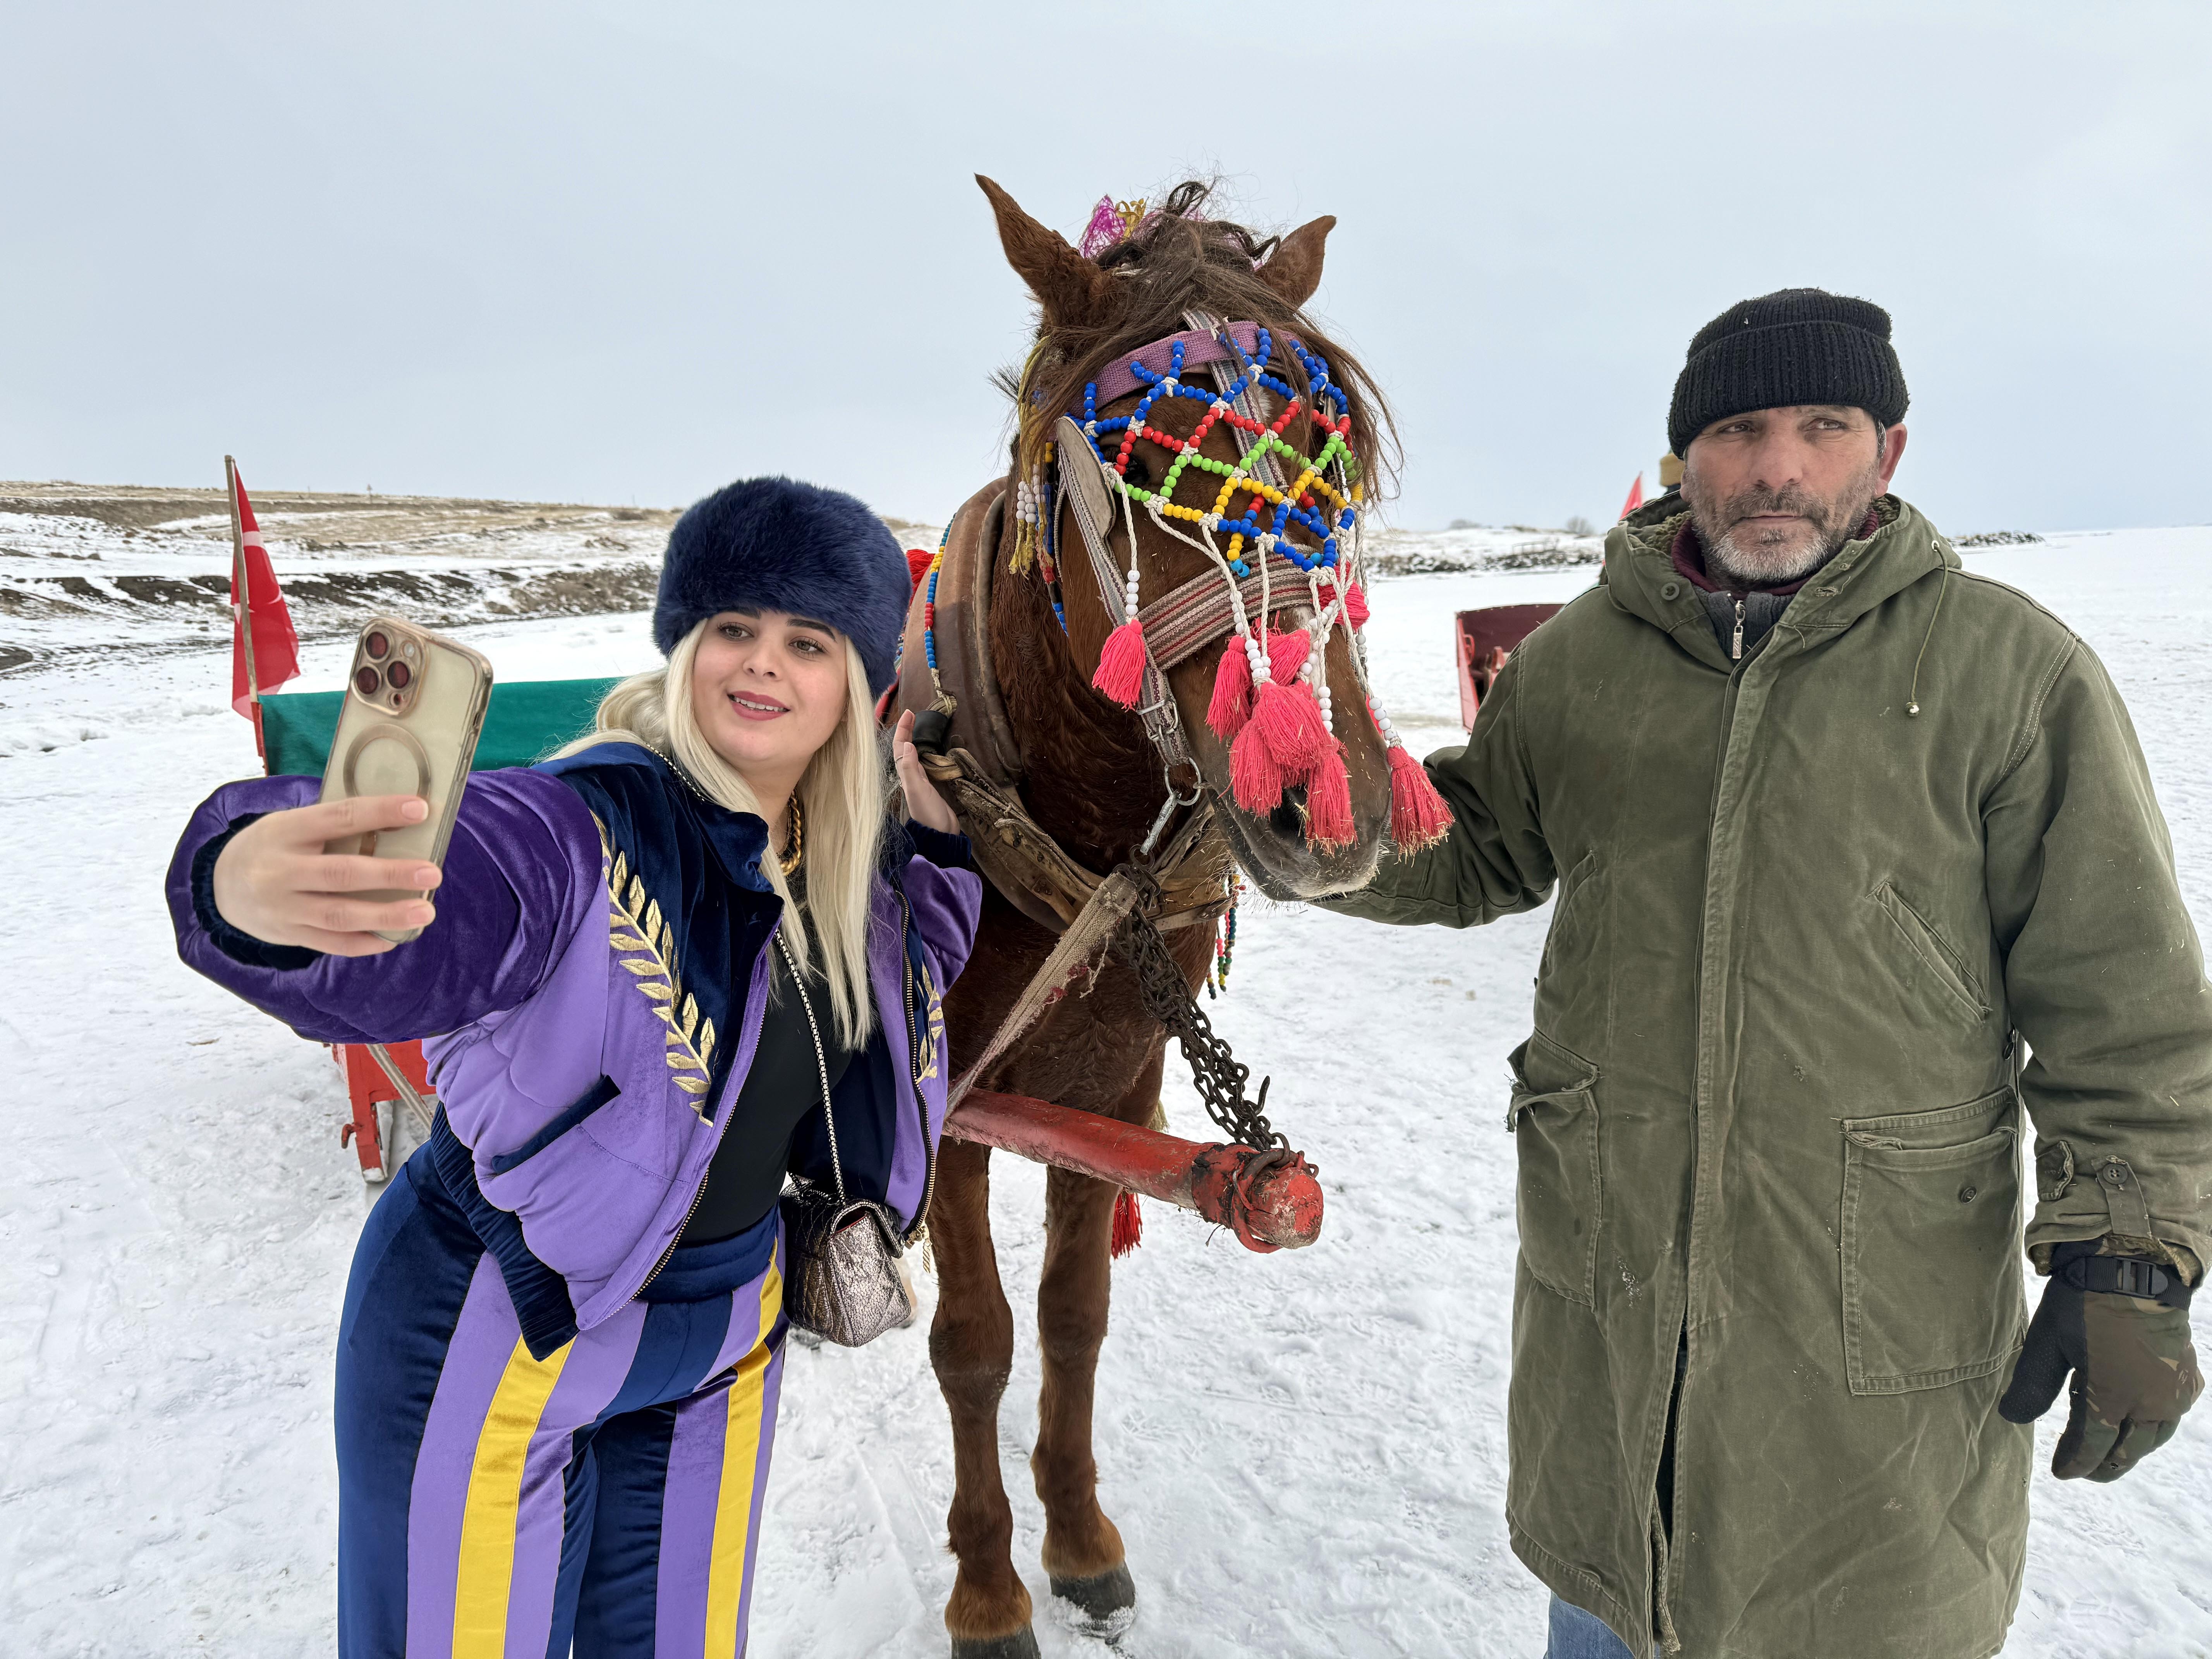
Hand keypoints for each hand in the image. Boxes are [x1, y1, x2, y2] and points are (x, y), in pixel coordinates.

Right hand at [210, 795, 443, 955]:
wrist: (221, 884)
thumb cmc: (275, 846)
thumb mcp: (291, 824)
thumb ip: (333, 825)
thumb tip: (400, 821)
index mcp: (285, 831)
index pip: (338, 818)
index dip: (380, 813)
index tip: (420, 809)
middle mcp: (281, 870)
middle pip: (341, 873)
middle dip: (390, 875)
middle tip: (432, 873)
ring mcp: (283, 907)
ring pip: (338, 915)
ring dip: (386, 915)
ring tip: (425, 912)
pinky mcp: (288, 935)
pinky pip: (331, 944)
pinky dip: (365, 943)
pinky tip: (395, 938)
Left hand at [892, 709, 958, 834]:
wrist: (940, 834)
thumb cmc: (928, 813)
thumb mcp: (918, 790)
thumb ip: (911, 769)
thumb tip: (908, 744)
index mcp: (905, 775)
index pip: (900, 747)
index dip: (903, 729)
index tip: (910, 713)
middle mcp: (909, 776)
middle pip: (904, 748)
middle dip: (906, 731)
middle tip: (913, 715)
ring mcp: (918, 781)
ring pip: (912, 755)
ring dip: (913, 740)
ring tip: (917, 727)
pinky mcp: (929, 786)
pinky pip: (922, 764)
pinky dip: (922, 753)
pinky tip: (926, 751)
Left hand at [1998, 1267, 2202, 1480]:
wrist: (2134, 1269)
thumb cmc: (2084, 1303)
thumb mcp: (2047, 1343)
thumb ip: (2032, 1385)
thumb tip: (2011, 1418)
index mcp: (2113, 1396)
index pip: (2092, 1446)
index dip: (2075, 1462)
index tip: (2060, 1471)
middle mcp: (2150, 1402)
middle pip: (2127, 1451)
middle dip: (2103, 1465)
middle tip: (2082, 1468)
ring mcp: (2174, 1392)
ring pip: (2152, 1439)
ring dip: (2129, 1449)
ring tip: (2105, 1450)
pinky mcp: (2188, 1378)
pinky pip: (2170, 1417)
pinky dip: (2151, 1427)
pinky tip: (2134, 1421)